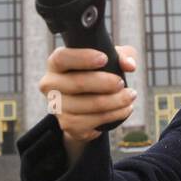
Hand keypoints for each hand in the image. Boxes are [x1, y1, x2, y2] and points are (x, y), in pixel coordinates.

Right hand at [38, 46, 138, 160]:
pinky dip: (112, 115)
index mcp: (56, 63)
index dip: (83, 58)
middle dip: (105, 83)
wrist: (88, 106)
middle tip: (122, 83)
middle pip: (77, 83)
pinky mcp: (67, 125)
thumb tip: (129, 65)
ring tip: (130, 97)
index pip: (62, 58)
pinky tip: (124, 110)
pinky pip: (91, 122)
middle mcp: (51, 84)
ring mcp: (57, 107)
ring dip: (114, 102)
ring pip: (87, 105)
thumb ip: (121, 56)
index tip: (104, 59)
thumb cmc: (97, 74)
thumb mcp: (110, 59)